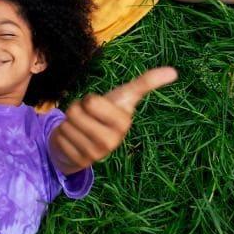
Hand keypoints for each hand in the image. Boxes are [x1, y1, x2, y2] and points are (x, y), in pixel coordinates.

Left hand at [51, 67, 177, 173]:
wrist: (88, 140)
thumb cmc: (105, 115)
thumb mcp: (122, 97)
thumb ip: (145, 83)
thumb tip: (174, 71)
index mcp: (123, 122)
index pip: (91, 101)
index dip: (88, 100)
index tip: (96, 105)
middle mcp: (112, 141)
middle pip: (75, 112)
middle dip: (75, 110)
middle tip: (85, 117)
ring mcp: (96, 154)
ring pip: (66, 125)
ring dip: (67, 123)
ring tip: (79, 128)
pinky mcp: (79, 162)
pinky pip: (60, 138)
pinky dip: (61, 136)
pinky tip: (72, 141)